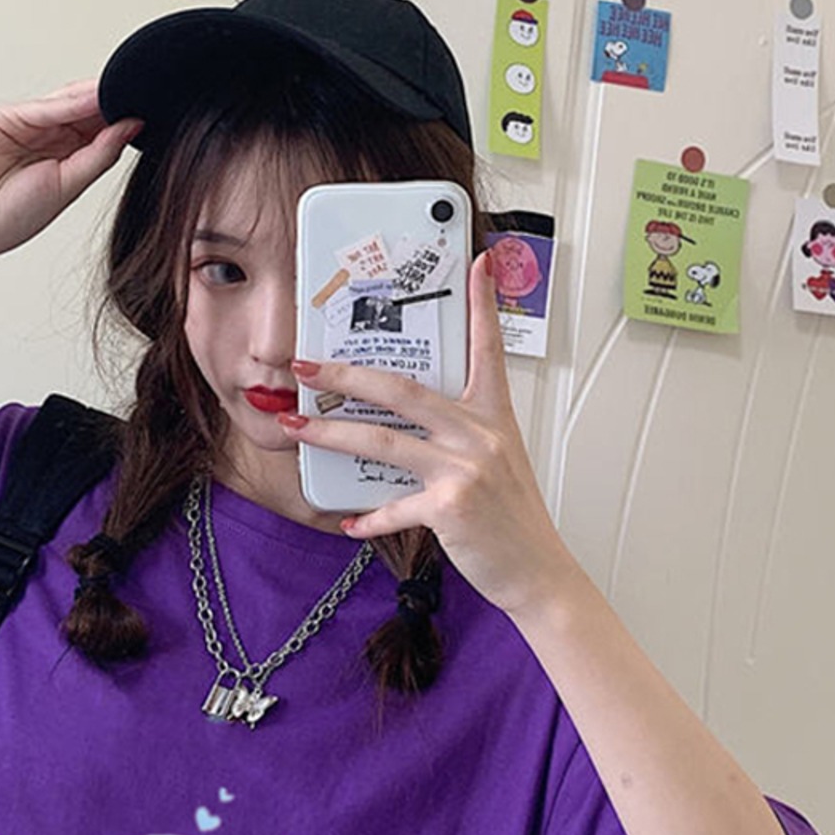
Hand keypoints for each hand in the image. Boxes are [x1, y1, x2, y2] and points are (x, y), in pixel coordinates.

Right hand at [0, 79, 140, 282]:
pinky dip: (68, 103)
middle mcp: (49, 138)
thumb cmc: (12, 216)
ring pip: (68, 104)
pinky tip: (92, 99)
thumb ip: (100, 154)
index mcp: (66, 158)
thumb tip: (132, 127)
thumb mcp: (69, 185)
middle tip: (146, 94)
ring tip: (125, 90)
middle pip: (87, 113)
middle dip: (114, 104)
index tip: (153, 112)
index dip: (124, 121)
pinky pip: (43, 107)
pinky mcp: (7, 118)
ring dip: (95, 98)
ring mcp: (28, 125)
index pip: (101, 131)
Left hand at [282, 252, 576, 614]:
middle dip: (346, 374)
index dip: (482, 303)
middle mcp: (480, 434)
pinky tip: (346, 521)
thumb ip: (459, 435)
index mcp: (493, 416)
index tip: (477, 263)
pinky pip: (393, 506)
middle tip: (307, 366)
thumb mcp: (499, 461)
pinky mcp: (451, 506)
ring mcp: (465, 469)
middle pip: (401, 389)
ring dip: (330, 433)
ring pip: (382, 440)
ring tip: (297, 426)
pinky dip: (365, 516)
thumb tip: (407, 424)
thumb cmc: (513, 519)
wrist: (537, 571)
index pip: (487, 348)